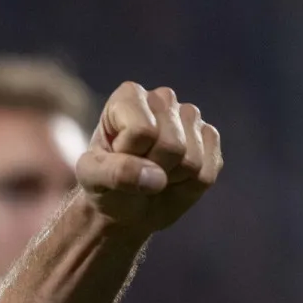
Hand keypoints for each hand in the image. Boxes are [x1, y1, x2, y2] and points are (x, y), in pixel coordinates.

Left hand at [76, 82, 221, 234]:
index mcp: (128, 96)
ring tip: (153, 174)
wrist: (125, 206)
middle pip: (171, 145)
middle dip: (152, 168)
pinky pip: (207, 172)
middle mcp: (163, 99)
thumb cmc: (104, 185)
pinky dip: (189, 186)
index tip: (117, 158)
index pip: (142, 131)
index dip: (130, 155)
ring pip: (192, 160)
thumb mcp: (92, 178)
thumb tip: (157, 177)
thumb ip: (115, 172)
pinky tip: (173, 178)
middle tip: (137, 171)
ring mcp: (190, 117)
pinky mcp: (210, 138)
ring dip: (170, 178)